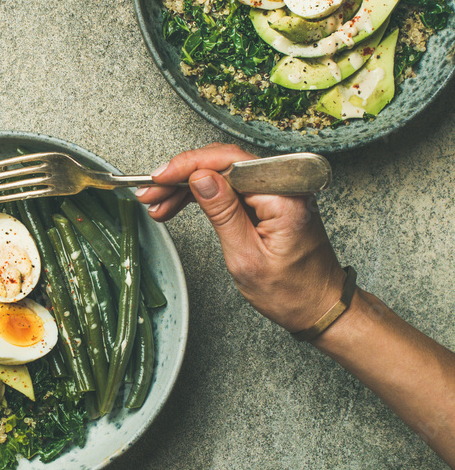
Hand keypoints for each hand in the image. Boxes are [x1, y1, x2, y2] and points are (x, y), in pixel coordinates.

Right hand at [135, 143, 344, 332]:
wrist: (320, 308)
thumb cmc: (292, 292)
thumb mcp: (246, 257)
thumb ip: (223, 213)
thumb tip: (200, 178)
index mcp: (284, 195)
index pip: (229, 161)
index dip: (188, 165)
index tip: (160, 176)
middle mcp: (285, 185)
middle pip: (223, 163)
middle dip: (181, 176)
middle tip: (150, 193)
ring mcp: (278, 191)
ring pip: (222, 175)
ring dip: (187, 187)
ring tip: (158, 204)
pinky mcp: (270, 200)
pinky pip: (231, 187)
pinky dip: (203, 196)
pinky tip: (178, 204)